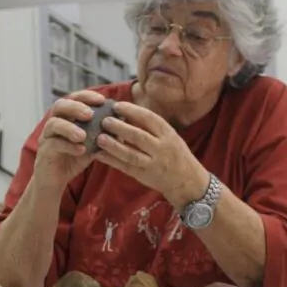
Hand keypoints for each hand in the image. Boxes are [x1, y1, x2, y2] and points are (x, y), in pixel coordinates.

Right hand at [32, 90, 106, 190]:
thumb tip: (122, 124)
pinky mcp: (44, 152)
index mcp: (66, 118)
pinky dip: (68, 146)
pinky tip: (81, 150)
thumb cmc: (73, 159)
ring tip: (83, 135)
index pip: (73, 99)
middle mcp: (54, 124)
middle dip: (75, 107)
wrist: (55, 181)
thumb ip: (103, 134)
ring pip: (53, 124)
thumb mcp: (92, 145)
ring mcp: (47, 137)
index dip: (86, 96)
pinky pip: (53, 144)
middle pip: (59, 106)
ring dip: (69, 127)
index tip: (102, 100)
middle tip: (90, 114)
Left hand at [94, 101, 209, 207]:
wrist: (187, 181)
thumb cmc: (175, 154)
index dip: (132, 111)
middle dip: (120, 127)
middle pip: (138, 136)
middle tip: (104, 120)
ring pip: (131, 154)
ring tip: (99, 138)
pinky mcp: (144, 176)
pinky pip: (125, 167)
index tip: (117, 105)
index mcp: (168, 134)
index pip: (149, 119)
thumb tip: (126, 112)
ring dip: (113, 146)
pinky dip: (111, 161)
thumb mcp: (170, 136)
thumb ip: (151, 127)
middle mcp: (162, 149)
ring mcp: (153, 164)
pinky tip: (99, 154)